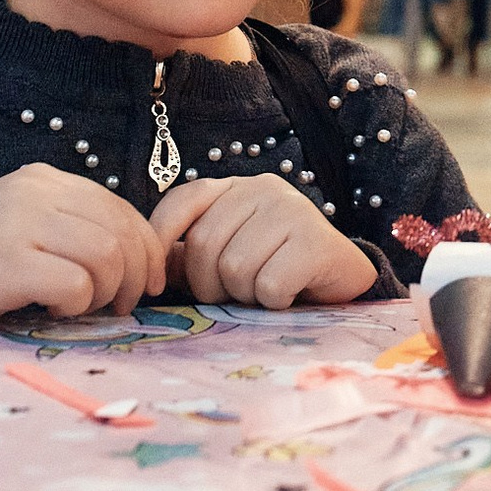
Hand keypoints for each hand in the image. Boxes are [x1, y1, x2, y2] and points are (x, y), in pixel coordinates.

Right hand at [0, 162, 167, 323]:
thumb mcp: (20, 226)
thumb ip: (68, 227)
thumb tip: (137, 259)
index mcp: (43, 179)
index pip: (122, 209)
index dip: (147, 250)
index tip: (148, 283)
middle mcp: (35, 191)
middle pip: (123, 232)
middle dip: (134, 276)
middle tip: (120, 305)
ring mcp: (19, 222)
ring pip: (108, 256)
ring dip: (104, 292)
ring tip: (79, 307)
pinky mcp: (6, 259)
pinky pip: (76, 283)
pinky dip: (77, 305)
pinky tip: (52, 310)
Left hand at [149, 174, 375, 307]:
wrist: (340, 277)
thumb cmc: (276, 267)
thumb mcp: (229, 255)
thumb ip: (191, 255)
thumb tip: (149, 266)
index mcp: (237, 188)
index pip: (184, 200)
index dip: (161, 238)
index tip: (157, 282)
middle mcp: (264, 188)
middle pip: (204, 244)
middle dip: (210, 284)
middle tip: (236, 293)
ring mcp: (293, 209)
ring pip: (236, 268)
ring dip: (246, 295)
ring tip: (266, 290)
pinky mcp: (317, 240)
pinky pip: (270, 286)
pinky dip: (274, 302)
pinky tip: (291, 293)